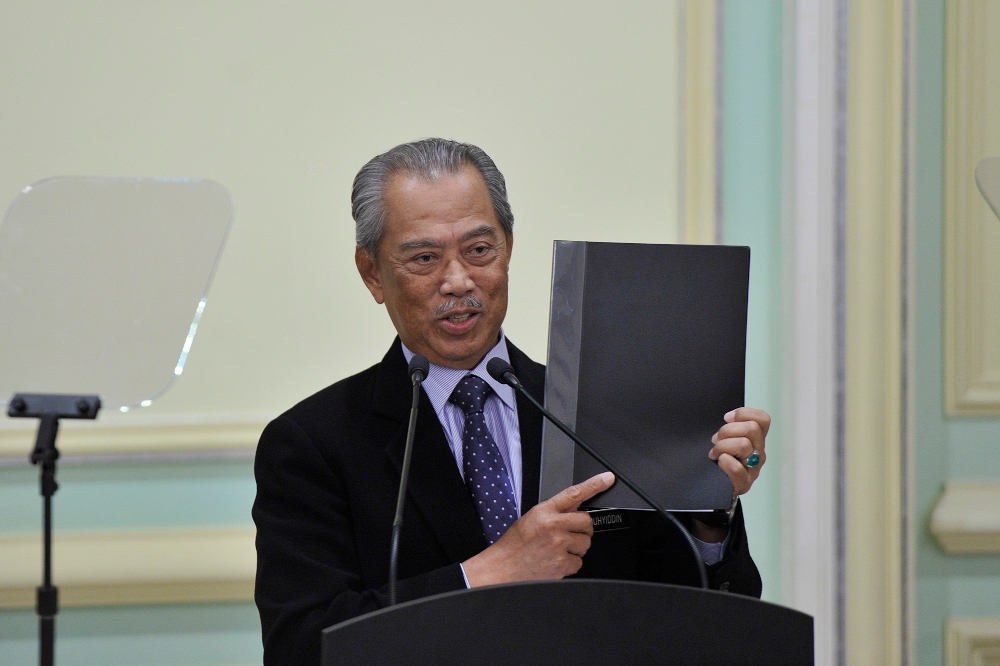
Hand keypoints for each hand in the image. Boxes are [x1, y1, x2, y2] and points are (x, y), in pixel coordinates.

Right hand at [462, 471, 614, 587]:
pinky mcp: (562, 563)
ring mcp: (559, 545)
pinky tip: (555, 561)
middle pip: (587, 522)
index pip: (574, 493)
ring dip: (576, 548)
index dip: (594, 484)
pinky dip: (570, 564)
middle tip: (568, 534)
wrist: (503, 568)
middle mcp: (553, 526)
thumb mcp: (531, 518)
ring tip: (557, 550)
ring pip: (585, 543)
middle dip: (583, 529)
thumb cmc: (515, 545)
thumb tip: (575, 508)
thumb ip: (554, 512)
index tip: (607, 478)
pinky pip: (579, 562)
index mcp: (544, 511)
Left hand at [708, 407, 769, 495]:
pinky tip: (719, 463)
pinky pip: (737, 468)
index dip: (744, 413)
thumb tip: (729, 417)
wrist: (714, 487)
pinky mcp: (744, 484)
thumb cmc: (719, 459)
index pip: (763, 419)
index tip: (727, 418)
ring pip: (744, 445)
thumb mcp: (727, 438)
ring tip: (714, 453)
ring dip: (722, 446)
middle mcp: (759, 453)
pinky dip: (724, 462)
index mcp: (757, 440)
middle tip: (716, 439)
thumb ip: (732, 427)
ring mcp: (753, 469)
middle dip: (728, 430)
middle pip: (752, 428)